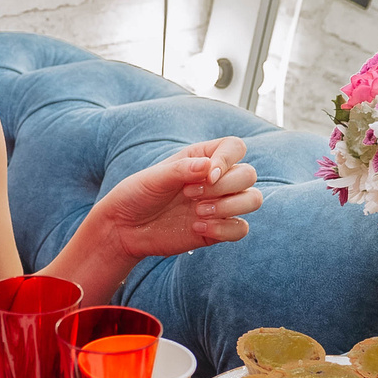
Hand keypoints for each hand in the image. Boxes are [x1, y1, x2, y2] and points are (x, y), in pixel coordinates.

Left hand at [92, 138, 262, 261]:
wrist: (125, 228)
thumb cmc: (137, 195)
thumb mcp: (154, 178)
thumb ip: (182, 170)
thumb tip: (209, 167)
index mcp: (202, 158)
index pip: (235, 148)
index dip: (228, 159)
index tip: (208, 175)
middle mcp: (216, 179)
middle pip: (248, 174)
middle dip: (224, 186)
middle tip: (189, 195)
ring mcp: (219, 204)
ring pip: (253, 199)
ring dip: (229, 206)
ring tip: (197, 212)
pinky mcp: (218, 229)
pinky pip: (241, 229)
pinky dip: (224, 229)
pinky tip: (196, 229)